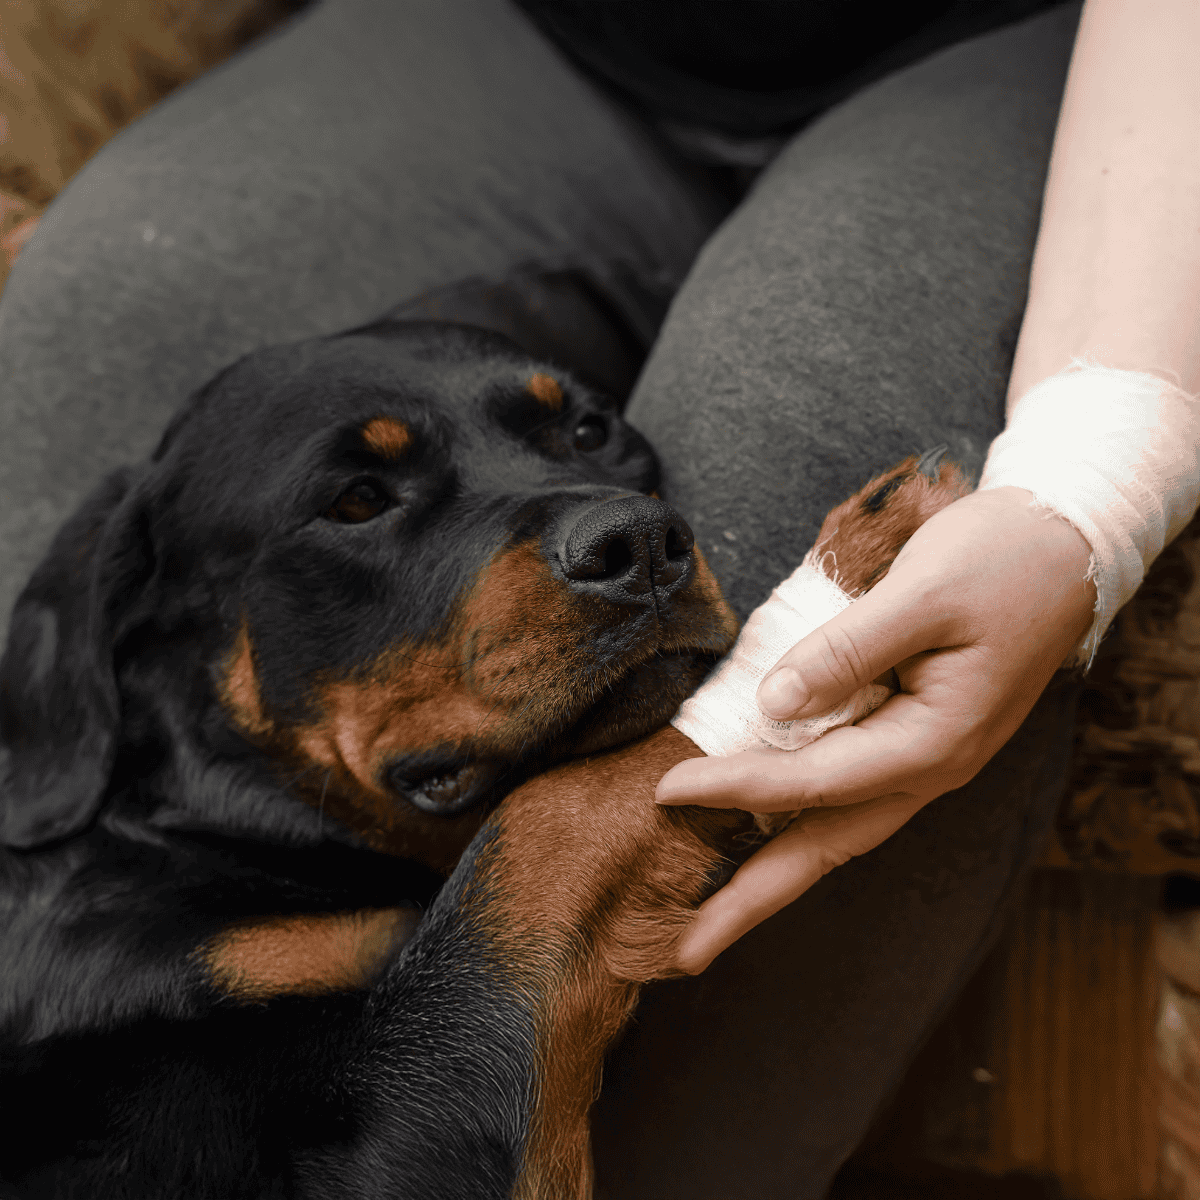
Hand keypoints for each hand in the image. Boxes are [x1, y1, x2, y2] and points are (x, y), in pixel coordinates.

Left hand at [656, 486, 1095, 973]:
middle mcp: (929, 768)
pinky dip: (799, 825)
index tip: (669, 790)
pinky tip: (763, 833)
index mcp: (934, 741)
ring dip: (774, 875)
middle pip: (827, 847)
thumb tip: (771, 706)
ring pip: (838, 833)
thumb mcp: (923, 595)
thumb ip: (846, 653)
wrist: (1065, 551)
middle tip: (689, 951)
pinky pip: (848, 800)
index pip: (813, 781)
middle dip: (755, 901)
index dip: (736, 786)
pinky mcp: (914, 740)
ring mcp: (924, 760)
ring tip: (716, 915)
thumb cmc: (1001, 564)